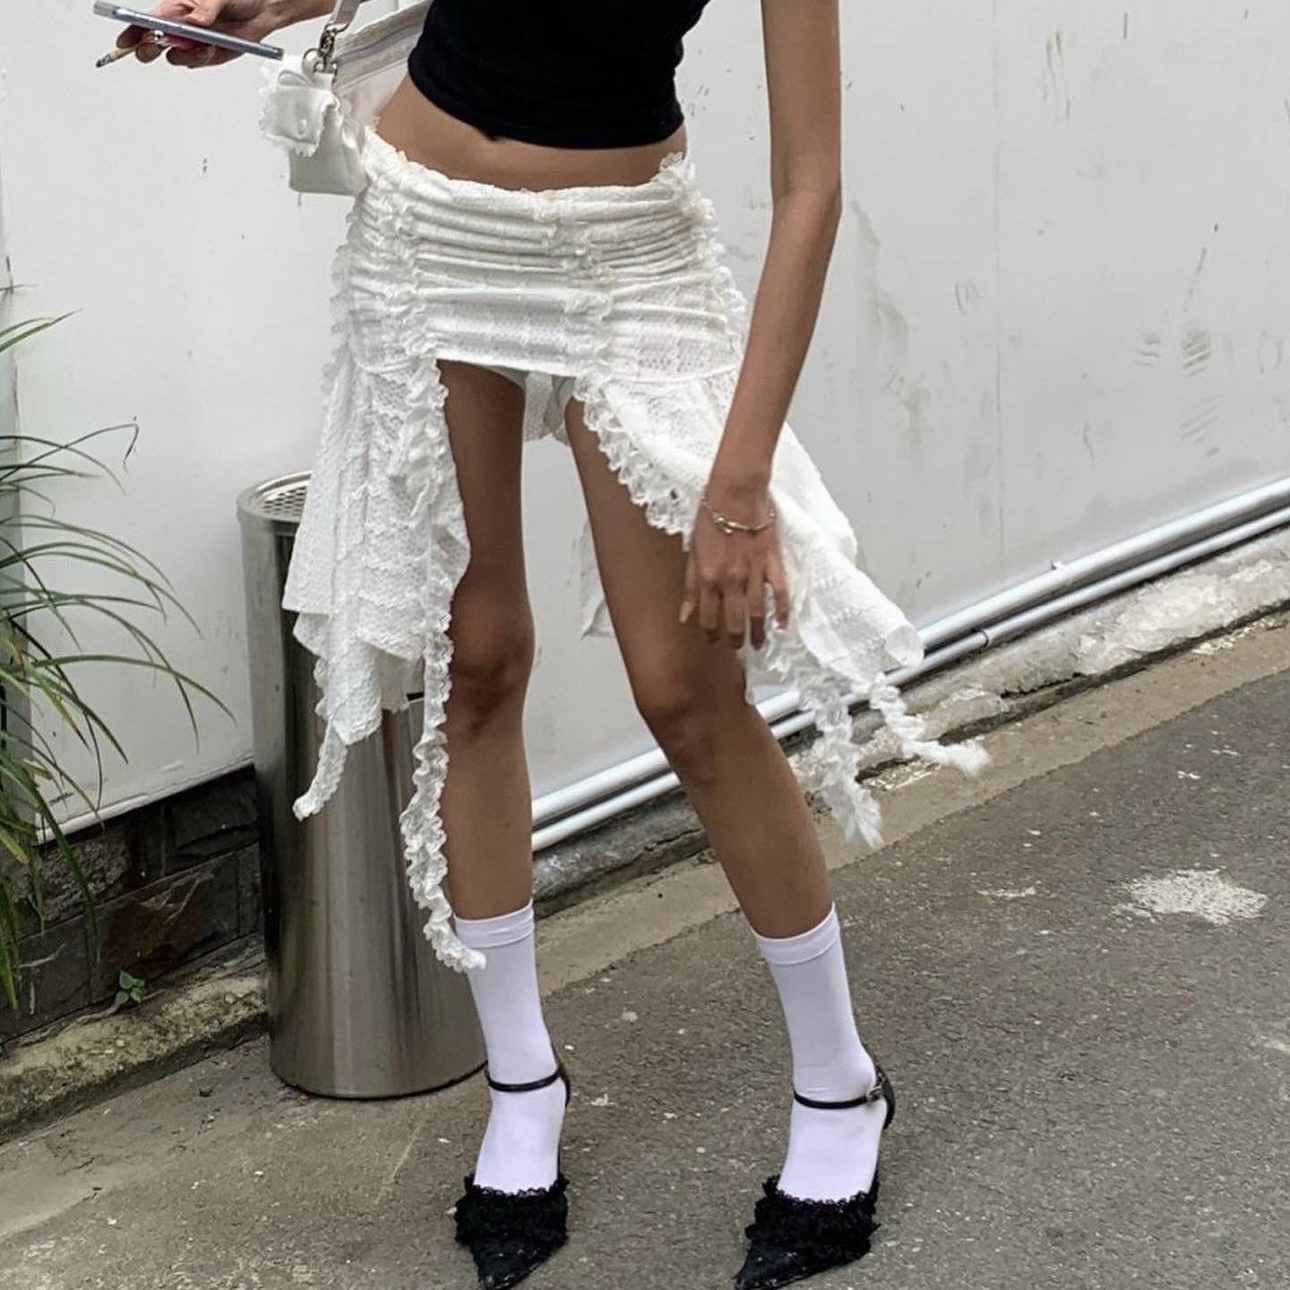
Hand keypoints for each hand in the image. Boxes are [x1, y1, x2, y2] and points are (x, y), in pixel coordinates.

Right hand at [117, 0, 288, 67]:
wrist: (261, 9)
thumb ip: (205, 9)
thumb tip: (195, 20)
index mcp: (175, 7)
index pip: (147, 20)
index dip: (133, 30)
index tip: (126, 40)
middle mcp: (181, 26)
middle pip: (154, 43)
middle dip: (149, 48)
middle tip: (153, 49)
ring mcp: (193, 43)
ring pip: (176, 57)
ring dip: (186, 54)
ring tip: (204, 43)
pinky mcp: (208, 55)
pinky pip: (197, 62)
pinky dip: (203, 58)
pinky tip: (213, 47)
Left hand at [679, 475, 789, 649]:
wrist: (735, 491)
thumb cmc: (710, 514)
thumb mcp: (692, 551)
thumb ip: (689, 586)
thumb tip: (684, 614)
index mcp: (708, 577)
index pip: (708, 617)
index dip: (710, 634)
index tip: (712, 641)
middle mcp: (731, 580)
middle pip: (734, 621)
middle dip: (734, 639)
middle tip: (736, 648)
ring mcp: (753, 573)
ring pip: (757, 612)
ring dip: (757, 632)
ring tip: (757, 644)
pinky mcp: (772, 562)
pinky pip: (779, 592)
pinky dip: (782, 610)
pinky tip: (781, 625)